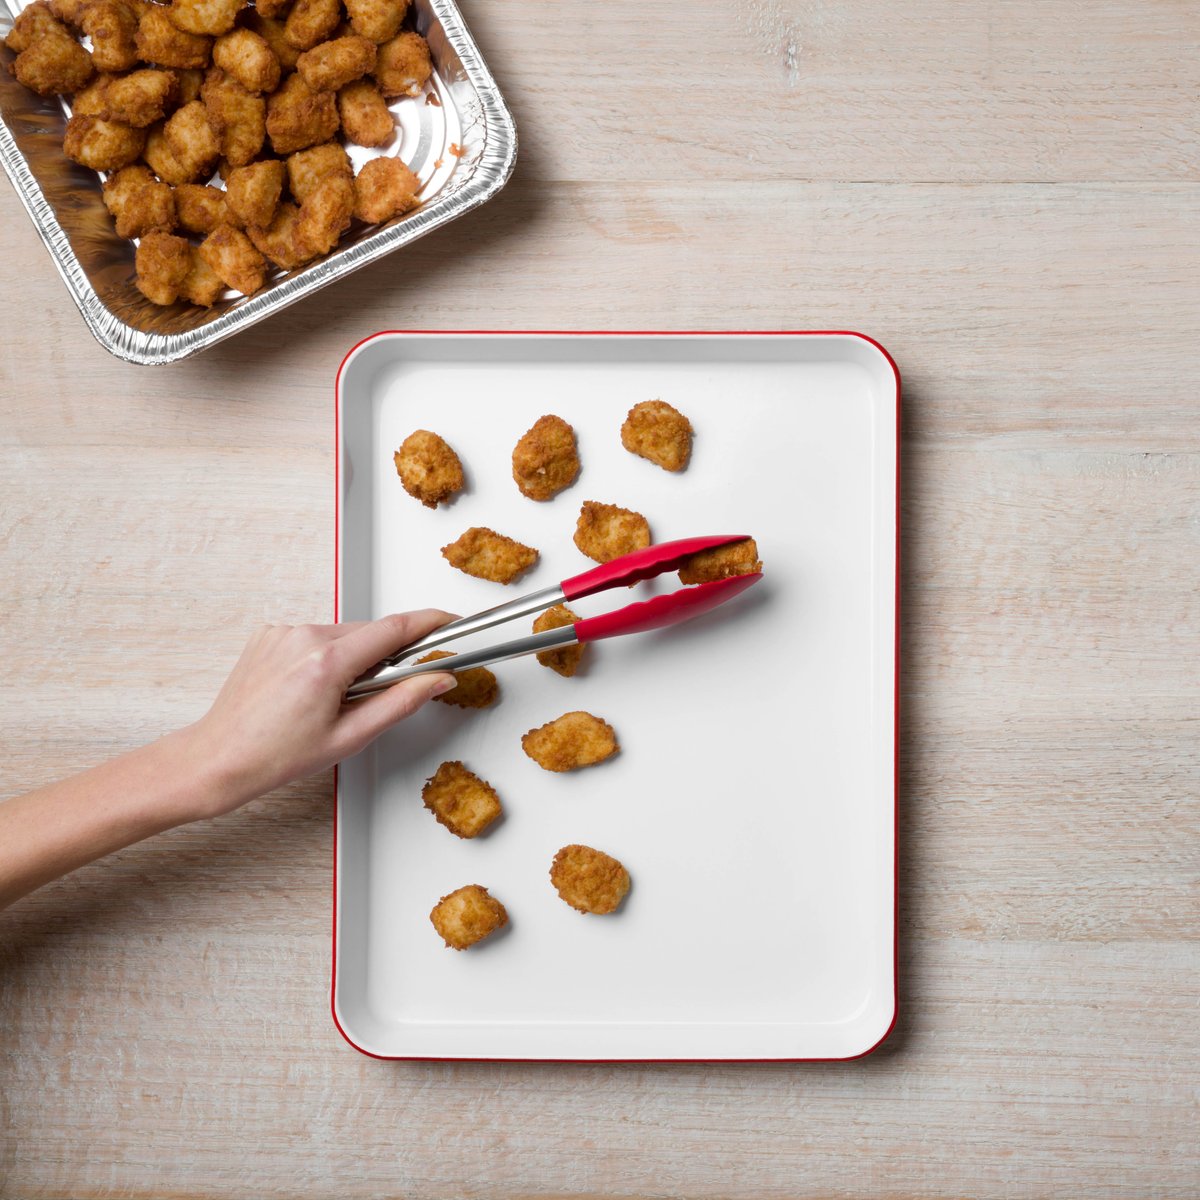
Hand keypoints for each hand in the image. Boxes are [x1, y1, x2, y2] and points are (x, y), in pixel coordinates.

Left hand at [184, 611, 457, 816]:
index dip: (431, 623)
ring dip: (354, 658)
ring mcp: (283, 632)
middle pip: (370, 632)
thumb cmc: (275, 755)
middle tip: (378, 694)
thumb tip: (437, 679)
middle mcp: (302, 637)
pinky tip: (313, 689)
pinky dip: (327, 656)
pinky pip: (316, 637)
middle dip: (386, 656)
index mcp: (326, 662)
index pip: (395, 628)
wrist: (219, 758)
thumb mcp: (351, 737)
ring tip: (335, 700)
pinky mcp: (270, 634)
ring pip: (344, 634)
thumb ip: (401, 702)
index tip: (451, 623)